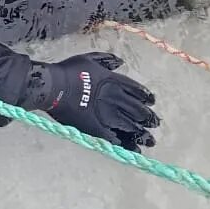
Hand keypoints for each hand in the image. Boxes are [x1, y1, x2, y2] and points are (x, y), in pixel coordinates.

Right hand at [26, 52, 160, 151]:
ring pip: (132, 127)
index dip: (146, 97)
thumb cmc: (69, 71)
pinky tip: (134, 149)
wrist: (54, 87)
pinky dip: (126, 145)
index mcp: (115, 82)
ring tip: (151, 140)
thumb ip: (106, 60)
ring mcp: (108, 116)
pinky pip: (116, 139)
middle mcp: (117, 99)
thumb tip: (120, 62)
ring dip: (143, 134)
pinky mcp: (98, 129)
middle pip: (139, 110)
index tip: (151, 102)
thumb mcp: (89, 59)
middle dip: (148, 118)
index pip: (137, 91)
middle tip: (155, 123)